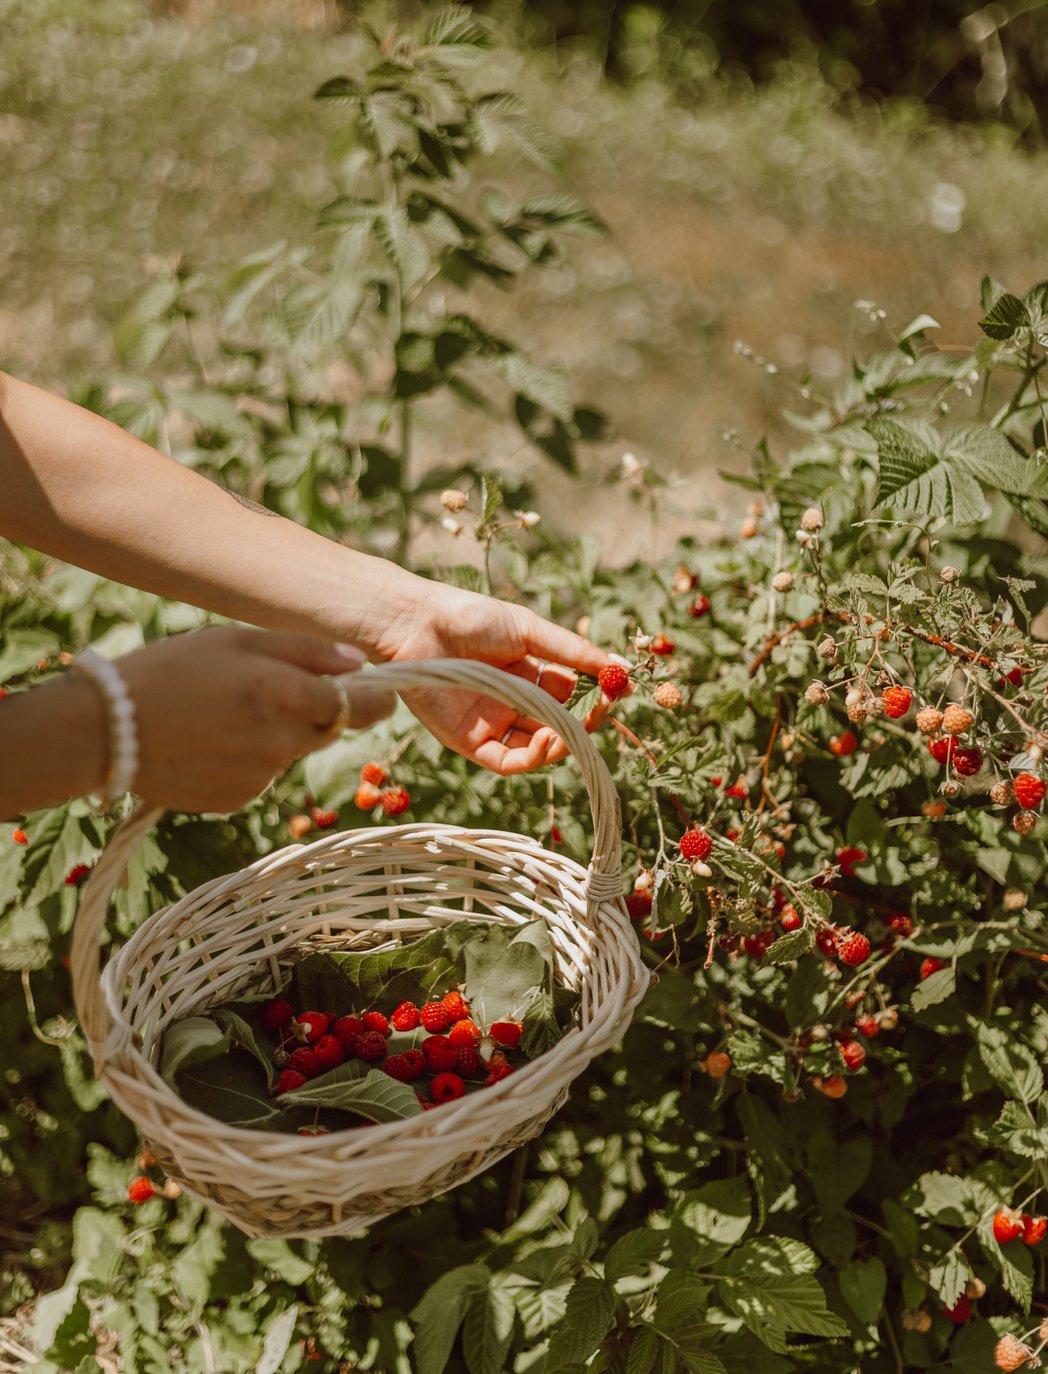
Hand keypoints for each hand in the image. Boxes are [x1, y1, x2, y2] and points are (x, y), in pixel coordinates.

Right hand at [118, 628, 393, 811]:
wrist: (106, 729)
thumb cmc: (171, 669)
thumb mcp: (238, 640)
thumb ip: (307, 651)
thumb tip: (361, 664)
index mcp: (288, 696)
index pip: (365, 707)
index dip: (377, 699)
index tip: (376, 691)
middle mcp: (284, 743)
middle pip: (328, 730)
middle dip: (313, 712)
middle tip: (267, 690)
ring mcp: (262, 778)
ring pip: (290, 752)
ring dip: (274, 734)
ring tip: (221, 713)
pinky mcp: (238, 800)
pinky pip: (260, 775)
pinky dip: (246, 758)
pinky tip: (208, 741)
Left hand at [371, 583, 617, 773]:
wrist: (416, 624)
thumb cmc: (469, 617)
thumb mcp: (530, 630)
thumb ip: (574, 652)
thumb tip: (621, 668)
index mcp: (525, 672)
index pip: (569, 693)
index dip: (594, 696)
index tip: (616, 691)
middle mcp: (510, 701)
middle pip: (557, 723)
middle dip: (583, 721)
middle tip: (601, 712)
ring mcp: (490, 723)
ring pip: (537, 747)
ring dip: (562, 743)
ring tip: (572, 727)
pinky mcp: (468, 741)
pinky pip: (508, 761)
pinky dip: (534, 757)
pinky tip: (547, 739)